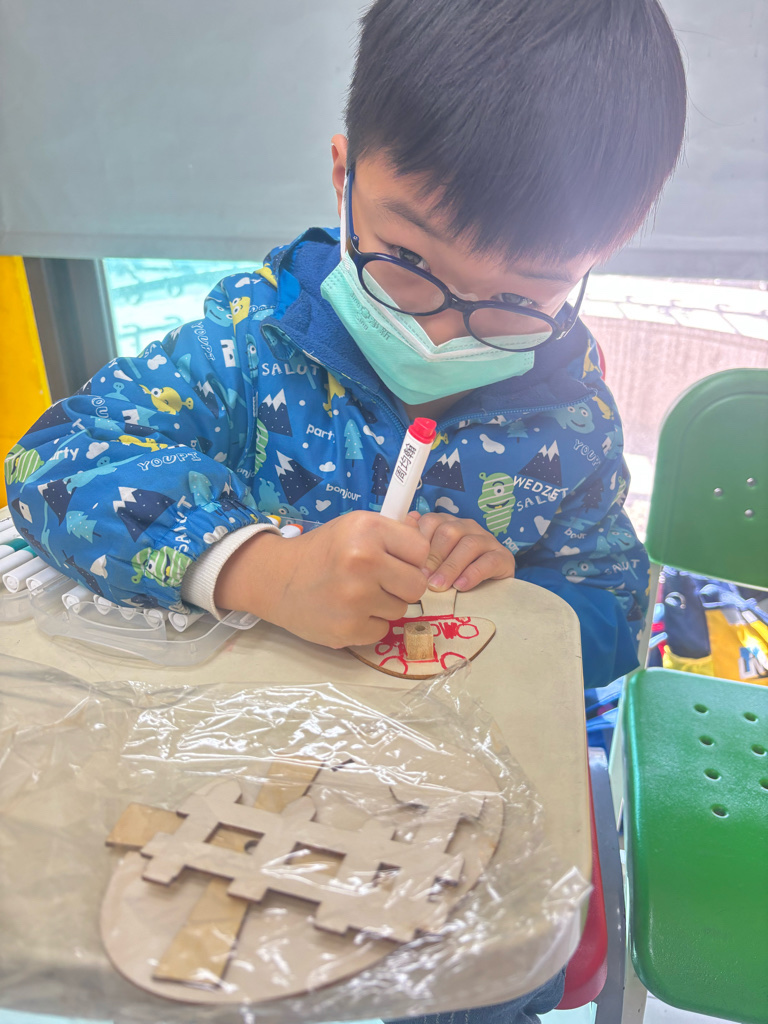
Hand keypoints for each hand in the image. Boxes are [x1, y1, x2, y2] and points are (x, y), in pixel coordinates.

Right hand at [214, 512, 429, 647]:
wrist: (276, 580)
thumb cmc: (322, 551)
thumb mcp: (354, 527)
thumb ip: (393, 534)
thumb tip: (429, 541)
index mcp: (367, 529)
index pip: (421, 550)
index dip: (411, 558)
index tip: (395, 560)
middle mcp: (364, 560)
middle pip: (417, 585)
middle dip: (401, 585)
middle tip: (378, 581)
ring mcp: (356, 598)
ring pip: (400, 610)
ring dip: (383, 605)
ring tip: (356, 594)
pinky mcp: (349, 628)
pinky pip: (382, 630)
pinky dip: (368, 624)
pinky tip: (347, 612)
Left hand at [410, 512, 515, 591]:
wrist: (489, 591)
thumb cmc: (454, 576)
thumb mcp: (434, 565)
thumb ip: (420, 550)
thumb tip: (406, 524)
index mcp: (447, 524)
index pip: (430, 522)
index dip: (418, 542)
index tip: (409, 565)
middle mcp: (467, 527)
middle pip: (448, 532)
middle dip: (433, 557)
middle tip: (422, 578)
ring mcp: (487, 540)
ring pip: (469, 544)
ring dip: (450, 567)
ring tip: (439, 586)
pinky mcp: (504, 557)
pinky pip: (489, 561)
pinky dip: (473, 573)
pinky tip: (461, 586)